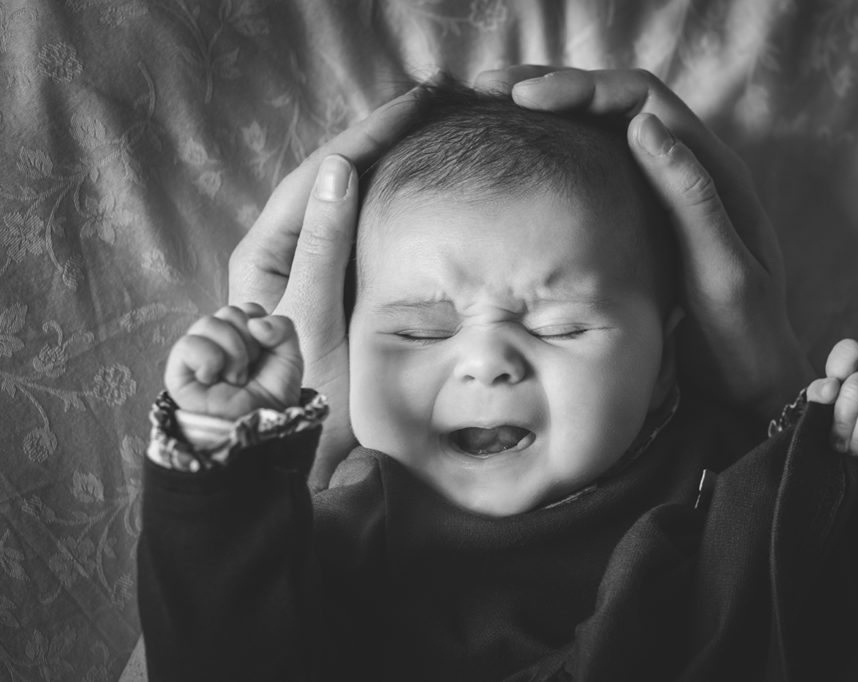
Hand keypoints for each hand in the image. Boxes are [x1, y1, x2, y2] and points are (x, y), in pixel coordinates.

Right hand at [165, 304, 301, 420]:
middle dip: (249, 341)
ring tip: (236, 377)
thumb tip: (254, 322)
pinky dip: (209, 359)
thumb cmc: (272, 394)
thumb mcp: (290, 356)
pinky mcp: (177, 373)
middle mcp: (215, 342)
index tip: (266, 350)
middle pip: (228, 312)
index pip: (246, 309)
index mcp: (240, 336)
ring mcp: (195, 356)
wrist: (261, 426)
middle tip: (250, 368)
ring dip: (232, 352)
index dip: (261, 325)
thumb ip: (282, 328)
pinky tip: (214, 379)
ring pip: (207, 323)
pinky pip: (187, 344)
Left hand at [228, 86, 424, 489]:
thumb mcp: (311, 318)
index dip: (369, 133)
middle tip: (434, 99)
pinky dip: (388, 196)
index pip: (322, 172)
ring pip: (348, 196)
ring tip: (431, 125)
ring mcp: (309, 265)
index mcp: (268, 251)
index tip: (417, 102)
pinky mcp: (334, 284)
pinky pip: (360, 226)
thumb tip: (340, 169)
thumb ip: (321, 246)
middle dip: (381, 134)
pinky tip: (417, 180)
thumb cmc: (298, 395)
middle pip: (333, 174)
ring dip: (387, 158)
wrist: (289, 451)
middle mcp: (283, 249)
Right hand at [474, 66, 813, 420]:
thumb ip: (691, 200)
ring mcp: (667, 193)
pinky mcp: (647, 219)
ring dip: (553, 113)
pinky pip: (600, 168)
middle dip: (557, 86)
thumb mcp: (722, 273)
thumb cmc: (743, 337)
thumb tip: (643, 126)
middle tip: (489, 87)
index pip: (643, 100)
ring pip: (605, 131)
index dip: (584, 88)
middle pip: (619, 102)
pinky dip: (559, 151)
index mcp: (715, 171)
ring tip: (492, 108)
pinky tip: (521, 158)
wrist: (754, 382)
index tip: (527, 97)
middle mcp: (691, 169)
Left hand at [806, 339, 857, 465]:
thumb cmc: (844, 421)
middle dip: (841, 422)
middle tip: (836, 444)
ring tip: (852, 455)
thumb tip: (829, 388)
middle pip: (856, 388)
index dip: (838, 369)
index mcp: (853, 366)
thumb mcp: (824, 407)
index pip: (849, 351)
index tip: (830, 393)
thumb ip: (819, 394)